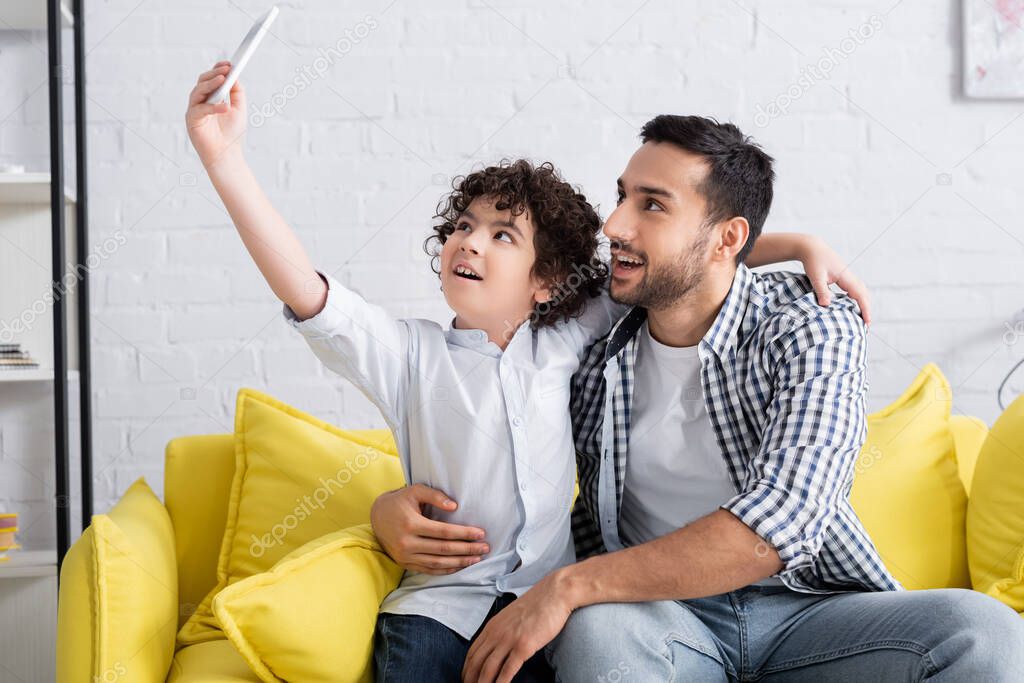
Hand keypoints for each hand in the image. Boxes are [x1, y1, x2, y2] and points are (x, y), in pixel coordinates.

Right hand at [185, 61, 246, 169]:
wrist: (226, 155)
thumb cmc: (231, 134)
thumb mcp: (238, 109)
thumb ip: (237, 92)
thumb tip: (235, 76)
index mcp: (210, 98)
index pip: (211, 79)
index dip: (217, 70)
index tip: (229, 63)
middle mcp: (200, 102)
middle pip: (203, 82)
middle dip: (214, 74)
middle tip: (226, 69)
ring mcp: (194, 110)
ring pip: (199, 92)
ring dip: (211, 85)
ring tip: (223, 80)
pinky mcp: (191, 121)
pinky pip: (200, 110)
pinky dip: (213, 107)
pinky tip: (225, 107)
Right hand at [370, 483, 489, 574]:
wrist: (377, 516)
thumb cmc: (399, 501)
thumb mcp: (415, 491)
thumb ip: (435, 496)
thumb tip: (455, 507)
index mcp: (411, 524)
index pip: (444, 532)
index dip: (464, 533)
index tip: (481, 533)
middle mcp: (407, 543)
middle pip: (443, 549)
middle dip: (467, 549)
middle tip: (485, 548)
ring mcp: (405, 556)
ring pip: (437, 562)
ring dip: (459, 562)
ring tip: (476, 559)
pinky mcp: (404, 563)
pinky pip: (428, 570)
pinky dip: (445, 569)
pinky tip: (459, 566)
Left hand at [462, 573, 572, 682]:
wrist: (554, 593)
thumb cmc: (537, 604)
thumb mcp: (511, 616)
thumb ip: (502, 630)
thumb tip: (497, 645)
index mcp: (492, 626)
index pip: (472, 653)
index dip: (467, 669)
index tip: (466, 679)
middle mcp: (496, 633)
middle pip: (476, 663)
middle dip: (471, 680)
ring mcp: (509, 640)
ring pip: (488, 669)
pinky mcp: (523, 646)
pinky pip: (507, 670)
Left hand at [799, 236, 871, 324]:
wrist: (811, 247)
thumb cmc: (813, 261)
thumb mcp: (816, 277)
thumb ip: (821, 290)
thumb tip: (826, 305)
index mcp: (846, 276)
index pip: (860, 295)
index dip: (865, 309)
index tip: (867, 322)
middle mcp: (849, 276)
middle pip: (864, 294)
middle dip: (866, 308)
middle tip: (865, 325)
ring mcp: (847, 276)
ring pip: (860, 291)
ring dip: (863, 303)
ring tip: (861, 317)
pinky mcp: (843, 276)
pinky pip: (854, 289)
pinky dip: (857, 298)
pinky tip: (852, 306)